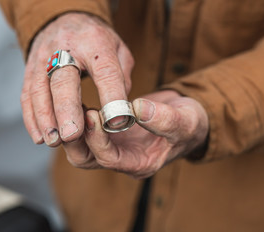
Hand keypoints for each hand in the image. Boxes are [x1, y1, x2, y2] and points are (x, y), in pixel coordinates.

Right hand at [21, 12, 133, 145]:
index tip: (115, 122)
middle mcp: (66, 48)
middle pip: (64, 80)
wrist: (66, 20)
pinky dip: (31, 117)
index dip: (110, 96)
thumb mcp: (118, 50)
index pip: (105, 71)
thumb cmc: (97, 41)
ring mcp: (44, 58)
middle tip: (72, 136)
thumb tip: (118, 111)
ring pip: (40, 89)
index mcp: (96, 43)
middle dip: (67, 110)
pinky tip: (39, 136)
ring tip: (54, 141)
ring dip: (45, 118)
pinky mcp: (30, 69)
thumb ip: (122, 78)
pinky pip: (27, 94)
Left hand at [64, 90, 208, 178]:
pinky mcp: (109, 133)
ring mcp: (114, 146)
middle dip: (77, 137)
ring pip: (81, 147)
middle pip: (86, 159)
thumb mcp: (185, 121)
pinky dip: (79, 119)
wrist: (186, 118)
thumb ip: (165, 118)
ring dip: (75, 128)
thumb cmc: (189, 124)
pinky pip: (85, 132)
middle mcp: (122, 159)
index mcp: (140, 163)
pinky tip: (77, 99)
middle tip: (77, 109)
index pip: (109, 159)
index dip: (98, 139)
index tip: (94, 114)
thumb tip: (137, 108)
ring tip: (74, 103)